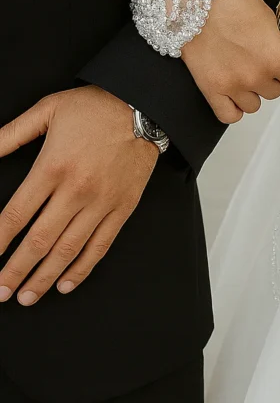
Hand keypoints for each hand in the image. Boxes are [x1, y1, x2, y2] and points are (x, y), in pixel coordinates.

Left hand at [0, 87, 158, 304]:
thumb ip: (11, 134)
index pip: (17, 214)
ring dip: (45, 277)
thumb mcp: (46, 110)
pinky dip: (82, 268)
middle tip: (1, 292)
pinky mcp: (122, 208)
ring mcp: (101, 203)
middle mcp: (76, 190)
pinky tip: (65, 284)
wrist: (143, 107)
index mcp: (52, 167)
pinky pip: (100, 245)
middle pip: (39, 240)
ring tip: (27, 296)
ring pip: (68, 249)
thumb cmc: (94, 107)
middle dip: (16, 270)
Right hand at [181, 0, 279, 123]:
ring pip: (254, 105)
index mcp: (275, 57)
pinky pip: (229, 115)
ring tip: (241, 73)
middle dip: (268, 76)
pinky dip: (233, 108)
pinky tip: (232, 94)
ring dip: (251, 92)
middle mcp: (255, 76)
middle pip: (274, 91)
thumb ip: (278, 45)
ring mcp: (232, 85)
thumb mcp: (268, 19)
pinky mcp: (210, 88)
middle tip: (256, 60)